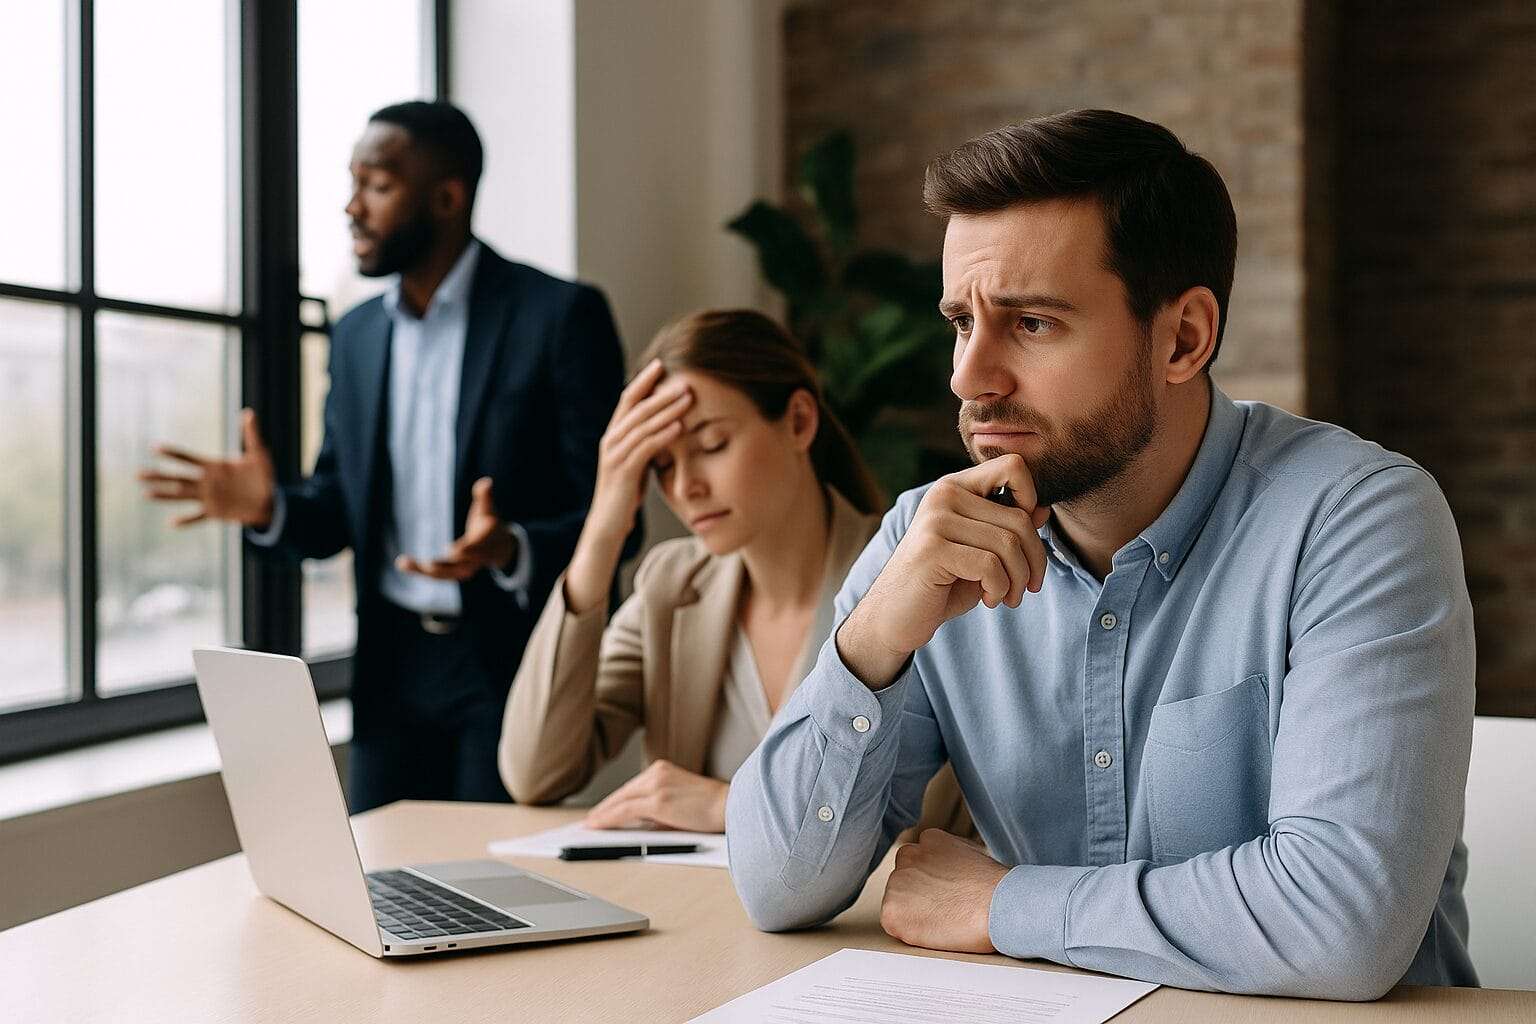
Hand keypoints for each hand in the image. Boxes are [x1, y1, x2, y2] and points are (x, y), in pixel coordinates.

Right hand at [138, 407, 275, 527]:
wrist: (270, 500)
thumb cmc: (263, 476)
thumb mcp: (259, 454)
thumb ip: (251, 435)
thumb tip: (249, 412)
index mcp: (213, 466)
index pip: (188, 459)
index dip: (173, 453)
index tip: (155, 447)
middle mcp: (206, 481)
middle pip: (177, 478)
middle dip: (159, 476)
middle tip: (138, 474)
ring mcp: (209, 497)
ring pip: (181, 495)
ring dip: (164, 495)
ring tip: (146, 494)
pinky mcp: (215, 512)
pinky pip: (197, 517)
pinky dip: (186, 520)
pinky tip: (170, 523)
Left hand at [396, 477, 516, 580]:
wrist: (500, 549)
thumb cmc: (489, 524)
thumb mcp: (488, 510)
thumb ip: (485, 497)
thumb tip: (486, 482)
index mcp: (483, 545)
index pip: (475, 549)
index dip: (465, 550)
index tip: (451, 551)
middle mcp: (474, 561)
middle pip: (458, 567)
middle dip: (442, 566)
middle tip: (427, 564)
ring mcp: (463, 569)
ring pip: (443, 574)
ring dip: (423, 571)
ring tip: (402, 562)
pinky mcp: (451, 573)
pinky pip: (435, 575)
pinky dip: (419, 571)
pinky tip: (401, 564)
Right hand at [563, 359, 692, 612]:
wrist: (606, 526)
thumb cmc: (624, 497)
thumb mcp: (636, 465)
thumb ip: (645, 444)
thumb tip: (666, 426)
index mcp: (613, 436)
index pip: (628, 400)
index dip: (644, 381)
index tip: (663, 364)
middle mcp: (610, 440)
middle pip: (637, 407)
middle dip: (661, 391)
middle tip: (685, 378)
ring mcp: (615, 456)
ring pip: (642, 424)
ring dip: (667, 409)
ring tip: (688, 397)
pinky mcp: (623, 472)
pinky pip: (645, 448)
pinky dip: (662, 435)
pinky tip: (679, 426)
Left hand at [583, 759, 727, 832]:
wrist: (730, 807)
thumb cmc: (710, 808)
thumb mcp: (679, 801)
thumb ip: (657, 807)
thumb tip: (636, 823)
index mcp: (662, 770)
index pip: (631, 787)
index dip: (613, 801)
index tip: (600, 811)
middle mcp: (657, 773)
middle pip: (622, 792)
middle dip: (604, 808)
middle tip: (590, 821)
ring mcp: (656, 786)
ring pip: (620, 801)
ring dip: (602, 814)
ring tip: (590, 826)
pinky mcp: (658, 801)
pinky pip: (624, 811)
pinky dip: (608, 818)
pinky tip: (598, 826)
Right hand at [837, 454, 1051, 687]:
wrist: (894, 617)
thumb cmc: (942, 584)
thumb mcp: (982, 553)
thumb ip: (1008, 528)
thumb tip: (1043, 508)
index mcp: (956, 487)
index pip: (1013, 466)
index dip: (1031, 499)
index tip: (1024, 539)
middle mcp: (944, 494)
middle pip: (1020, 519)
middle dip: (1034, 561)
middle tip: (1027, 587)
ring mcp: (936, 519)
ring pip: (1009, 544)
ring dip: (1018, 581)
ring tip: (1007, 597)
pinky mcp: (933, 548)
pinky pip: (990, 566)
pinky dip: (999, 589)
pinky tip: (988, 599)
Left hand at [881, 829, 1008, 953]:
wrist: (999, 905)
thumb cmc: (997, 888)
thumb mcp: (973, 856)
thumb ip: (951, 859)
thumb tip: (947, 872)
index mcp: (929, 840)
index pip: (918, 862)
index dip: (931, 884)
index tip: (945, 895)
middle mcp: (908, 856)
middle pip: (904, 881)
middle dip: (918, 897)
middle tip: (944, 911)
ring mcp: (897, 883)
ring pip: (898, 902)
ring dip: (914, 914)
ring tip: (944, 921)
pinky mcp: (892, 911)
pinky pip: (895, 925)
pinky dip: (911, 932)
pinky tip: (935, 931)